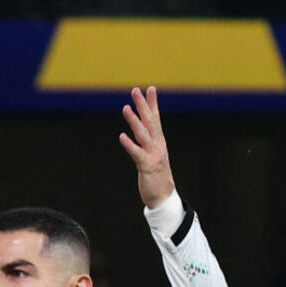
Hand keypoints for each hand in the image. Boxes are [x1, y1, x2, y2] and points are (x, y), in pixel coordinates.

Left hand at [119, 85, 176, 208]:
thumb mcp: (155, 156)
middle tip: (136, 90)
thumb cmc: (157, 177)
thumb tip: (144, 133)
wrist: (164, 197)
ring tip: (126, 108)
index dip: (152, 104)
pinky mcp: (146, 166)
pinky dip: (129, 144)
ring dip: (134, 120)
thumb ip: (149, 144)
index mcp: (159, 142)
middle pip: (150, 121)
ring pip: (143, 134)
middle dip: (143, 105)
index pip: (156, 119)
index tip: (150, 89)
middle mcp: (158, 145)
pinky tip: (121, 136)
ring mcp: (153, 155)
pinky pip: (137, 153)